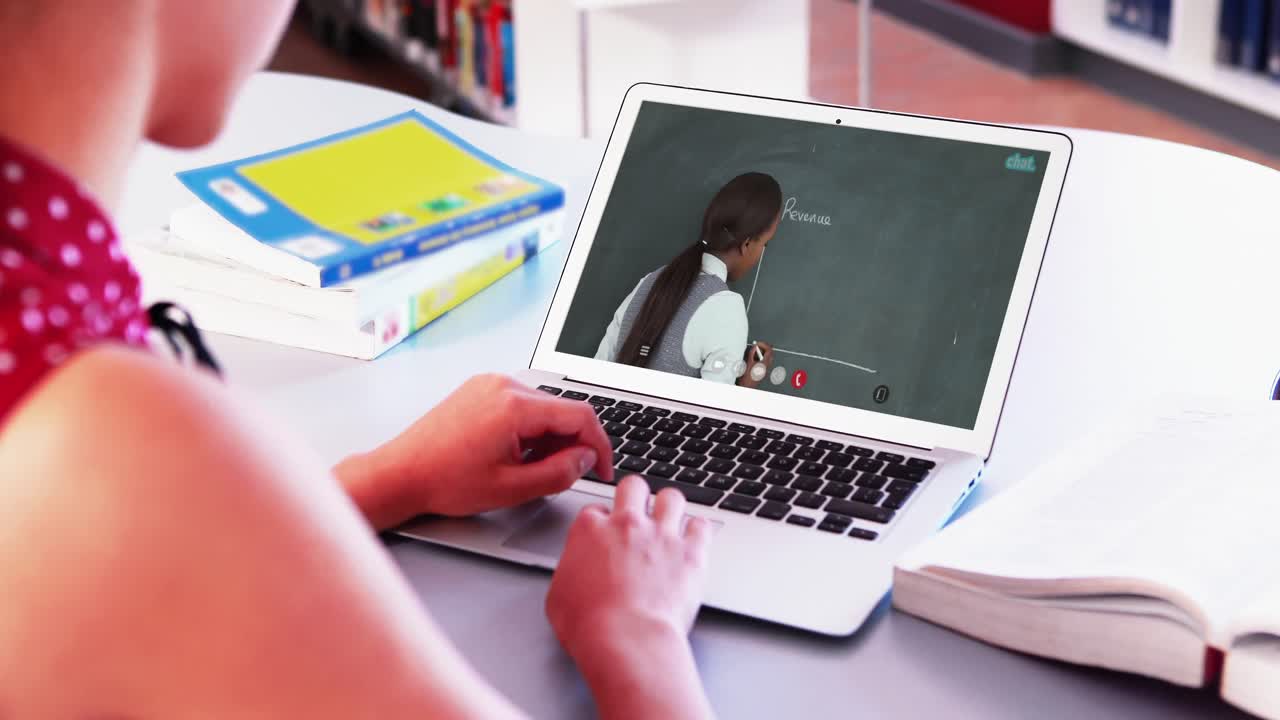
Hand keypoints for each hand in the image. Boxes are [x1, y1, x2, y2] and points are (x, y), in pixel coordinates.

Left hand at [334, 374, 613, 528]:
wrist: (400, 473)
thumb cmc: (444, 481)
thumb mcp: (512, 488)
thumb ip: (559, 472)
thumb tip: (586, 460)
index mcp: (514, 406)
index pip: (580, 415)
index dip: (600, 445)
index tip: (602, 468)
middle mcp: (503, 385)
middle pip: (562, 409)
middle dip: (572, 443)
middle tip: (562, 475)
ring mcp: (489, 385)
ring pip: (542, 407)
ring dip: (549, 436)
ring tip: (529, 468)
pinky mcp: (479, 390)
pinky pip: (520, 404)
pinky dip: (528, 428)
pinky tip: (513, 453)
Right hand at [545, 477, 714, 718]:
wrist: (626, 639)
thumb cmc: (589, 624)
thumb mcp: (558, 595)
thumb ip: (570, 571)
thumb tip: (575, 574)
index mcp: (590, 530)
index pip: (595, 509)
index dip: (602, 521)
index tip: (606, 534)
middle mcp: (627, 524)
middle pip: (633, 486)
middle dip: (636, 496)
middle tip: (638, 513)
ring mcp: (661, 535)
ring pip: (671, 497)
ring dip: (670, 507)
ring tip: (669, 522)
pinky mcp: (690, 552)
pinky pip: (701, 525)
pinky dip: (698, 531)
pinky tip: (693, 540)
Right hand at [737, 341, 773, 388]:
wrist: (747, 386)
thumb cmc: (748, 378)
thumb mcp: (748, 362)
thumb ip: (752, 353)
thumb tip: (755, 347)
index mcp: (765, 363)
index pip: (769, 350)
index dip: (764, 345)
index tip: (758, 343)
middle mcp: (767, 366)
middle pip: (770, 353)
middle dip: (764, 347)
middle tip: (758, 345)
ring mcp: (765, 368)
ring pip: (767, 357)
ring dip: (762, 352)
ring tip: (755, 351)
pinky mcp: (763, 370)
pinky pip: (764, 361)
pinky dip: (760, 357)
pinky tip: (754, 357)